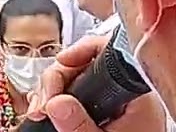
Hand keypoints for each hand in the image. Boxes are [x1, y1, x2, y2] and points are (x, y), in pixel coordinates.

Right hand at [27, 33, 164, 131]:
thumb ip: (79, 126)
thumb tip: (55, 102)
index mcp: (136, 93)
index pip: (107, 51)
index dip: (78, 53)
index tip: (60, 65)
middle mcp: (126, 92)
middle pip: (84, 64)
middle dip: (56, 80)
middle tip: (42, 104)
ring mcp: (113, 101)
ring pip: (76, 78)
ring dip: (53, 91)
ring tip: (40, 110)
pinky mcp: (103, 111)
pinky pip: (77, 93)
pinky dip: (59, 99)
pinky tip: (47, 110)